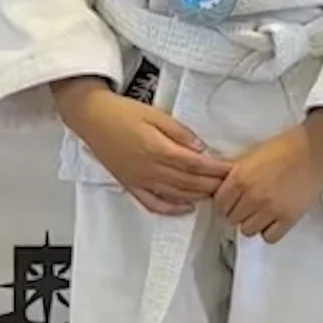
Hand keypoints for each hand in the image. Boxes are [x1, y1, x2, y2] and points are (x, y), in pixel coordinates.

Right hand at [53, 79, 221, 218]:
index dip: (215, 170)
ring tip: (215, 194)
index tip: (231, 170)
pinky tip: (187, 208)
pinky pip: (153, 203)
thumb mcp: (156, 115)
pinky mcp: (130, 185)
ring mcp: (139, 180)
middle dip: (212, 185)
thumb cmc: (123, 113)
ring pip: (176, 195)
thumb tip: (201, 148)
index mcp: (157, 149)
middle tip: (230, 185)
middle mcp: (149, 169)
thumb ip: (180, 133)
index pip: (195, 165)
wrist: (92, 118)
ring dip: (198, 196)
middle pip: (188, 183)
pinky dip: (172, 209)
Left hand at [212, 110, 322, 243]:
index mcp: (240, 178)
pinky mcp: (289, 218)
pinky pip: (269, 237)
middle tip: (251, 204)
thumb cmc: (286, 146)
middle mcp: (251, 197)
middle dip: (240, 212)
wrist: (317, 148)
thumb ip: (237, 175)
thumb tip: (227, 191)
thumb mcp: (253, 156)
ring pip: (248, 230)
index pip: (220, 204)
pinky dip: (270, 230)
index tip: (235, 200)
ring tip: (264, 212)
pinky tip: (276, 219)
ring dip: (254, 222)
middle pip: (232, 219)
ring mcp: (270, 209)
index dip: (226, 202)